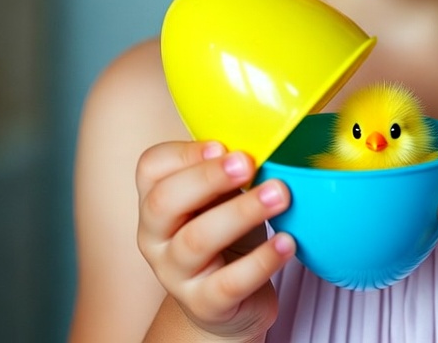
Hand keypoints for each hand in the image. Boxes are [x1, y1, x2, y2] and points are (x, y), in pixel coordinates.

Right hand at [136, 140, 295, 340]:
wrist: (226, 301)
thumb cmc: (224, 233)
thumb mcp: (220, 196)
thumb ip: (228, 168)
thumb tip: (268, 133)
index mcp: (156, 200)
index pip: (151, 168)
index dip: (184, 153)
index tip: (223, 144)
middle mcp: (155, 236)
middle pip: (164, 202)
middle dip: (207, 178)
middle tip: (248, 163)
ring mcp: (175, 274)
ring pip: (197, 240)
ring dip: (241, 212)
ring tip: (280, 195)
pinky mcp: (204, 304)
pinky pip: (229, 283)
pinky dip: (261, 260)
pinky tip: (287, 242)